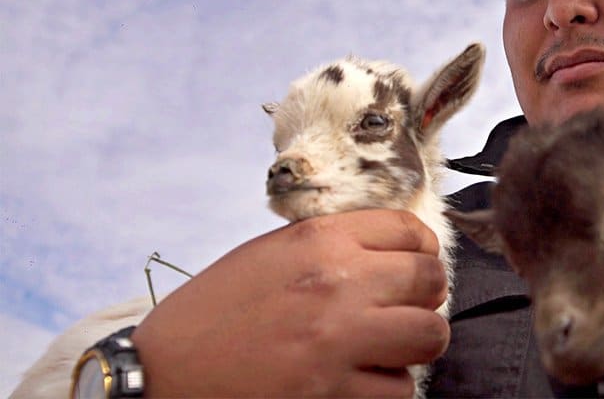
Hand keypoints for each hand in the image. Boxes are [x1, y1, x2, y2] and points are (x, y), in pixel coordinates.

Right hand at [132, 209, 449, 397]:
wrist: (162, 373)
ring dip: (415, 343)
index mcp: (319, 240)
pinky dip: (386, 387)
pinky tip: (359, 380)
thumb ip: (330, 246)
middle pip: (431, 280)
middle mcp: (336, 283)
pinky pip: (399, 389)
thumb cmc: (212, 314)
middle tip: (406, 309)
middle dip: (425, 296)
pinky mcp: (334, 393)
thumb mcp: (269, 255)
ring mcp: (338, 340)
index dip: (422, 250)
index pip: (411, 231)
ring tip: (388, 347)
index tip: (415, 265)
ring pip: (429, 335)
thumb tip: (390, 253)